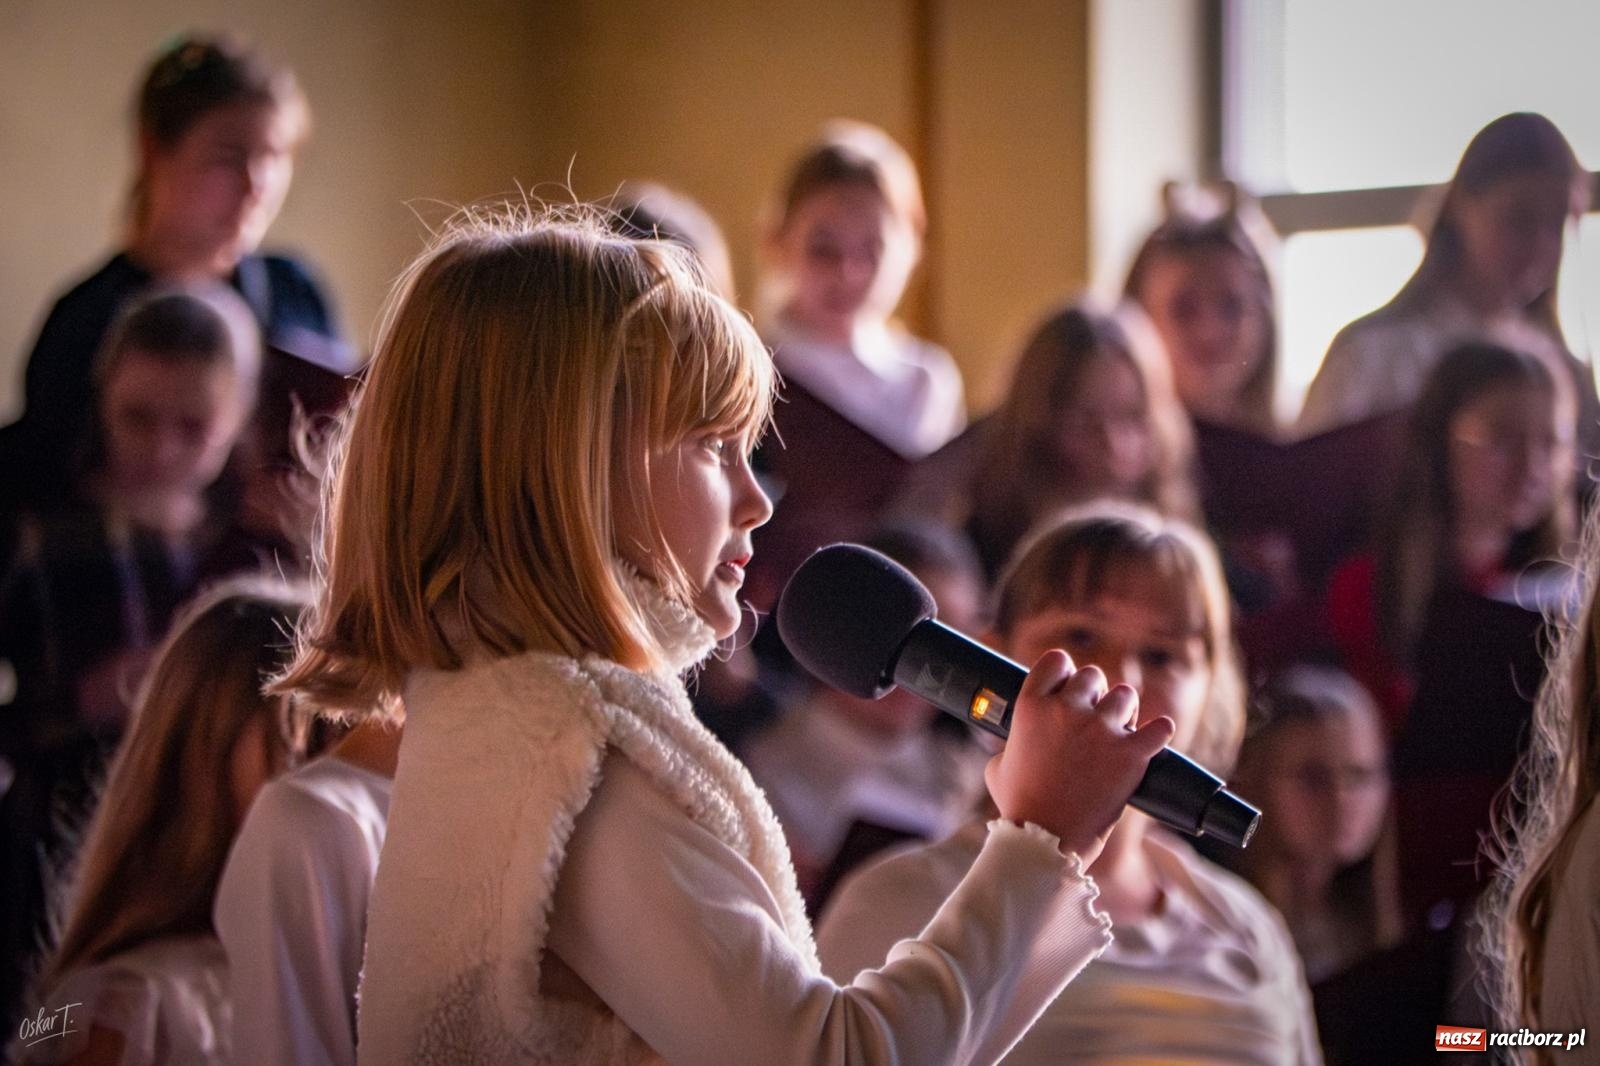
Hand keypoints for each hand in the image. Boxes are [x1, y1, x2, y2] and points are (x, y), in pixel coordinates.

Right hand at [984, 650, 1173, 863]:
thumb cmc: (1020, 807)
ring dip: (1125, 711)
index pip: (1056, 661)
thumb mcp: (998, 767)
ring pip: (1126, 695)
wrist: (1046, 841)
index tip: (1068, 687)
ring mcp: (1100, 730)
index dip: (1065, 672)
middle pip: (1093, 675)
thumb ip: (1010, 744)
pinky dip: (1159, 732)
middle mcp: (1066, 710)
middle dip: (1096, 694)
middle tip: (1095, 719)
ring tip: (1120, 732)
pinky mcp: (1130, 754)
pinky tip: (1153, 738)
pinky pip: (1160, 727)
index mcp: (1031, 707)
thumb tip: (1017, 743)